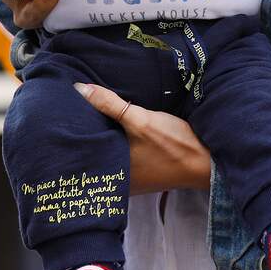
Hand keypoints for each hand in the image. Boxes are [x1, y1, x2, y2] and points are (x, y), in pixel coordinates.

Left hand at [74, 82, 210, 194]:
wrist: (207, 161)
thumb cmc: (173, 144)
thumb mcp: (140, 120)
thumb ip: (110, 105)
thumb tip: (78, 89)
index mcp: (112, 173)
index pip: (84, 151)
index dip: (73, 134)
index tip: (63, 116)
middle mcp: (118, 180)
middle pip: (96, 152)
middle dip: (87, 135)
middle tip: (71, 112)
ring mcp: (132, 179)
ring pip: (110, 155)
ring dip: (105, 139)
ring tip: (89, 116)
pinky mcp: (144, 173)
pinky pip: (123, 157)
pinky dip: (119, 144)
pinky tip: (116, 129)